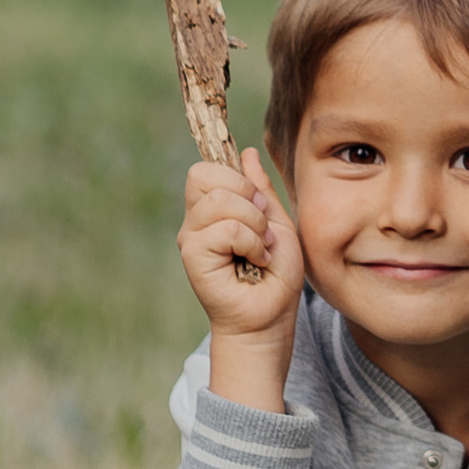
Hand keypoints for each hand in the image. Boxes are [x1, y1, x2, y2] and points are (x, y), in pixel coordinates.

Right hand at [178, 153, 303, 407]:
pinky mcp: (193, 257)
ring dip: (254, 223)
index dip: (235, 177)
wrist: (271, 315)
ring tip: (260, 247)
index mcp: (212, 210)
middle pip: (204, 174)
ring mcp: (191, 238)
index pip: (206, 168)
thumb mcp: (277, 222)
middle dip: (246, 195)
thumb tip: (246, 153)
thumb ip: (261, 189)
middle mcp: (196, 221)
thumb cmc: (275, 275)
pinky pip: (225, 229)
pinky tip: (256, 260)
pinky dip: (251, 241)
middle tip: (261, 227)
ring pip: (220, 202)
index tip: (259, 205)